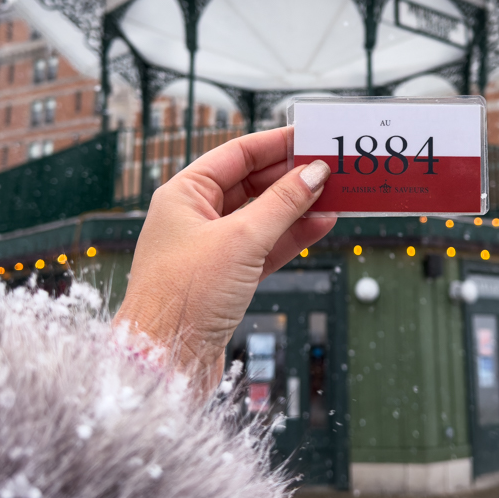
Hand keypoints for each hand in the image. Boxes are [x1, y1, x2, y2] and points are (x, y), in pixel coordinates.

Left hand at [113, 127, 334, 397]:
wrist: (164, 360)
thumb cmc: (184, 295)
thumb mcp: (241, 240)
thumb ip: (282, 203)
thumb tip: (313, 173)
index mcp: (183, 195)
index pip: (235, 154)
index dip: (275, 144)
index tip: (309, 137)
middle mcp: (194, 217)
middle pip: (250, 184)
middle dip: (290, 176)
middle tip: (329, 168)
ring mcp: (210, 249)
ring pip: (261, 217)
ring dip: (297, 207)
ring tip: (334, 195)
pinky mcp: (226, 278)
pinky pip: (265, 247)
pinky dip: (292, 237)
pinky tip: (321, 225)